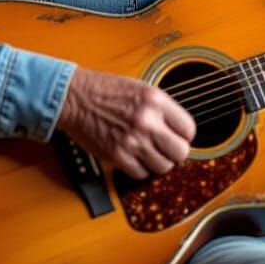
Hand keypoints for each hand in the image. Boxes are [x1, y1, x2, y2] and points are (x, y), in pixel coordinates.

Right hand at [57, 67, 196, 179]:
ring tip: (150, 154)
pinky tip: (135, 158)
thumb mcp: (142, 89)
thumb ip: (163, 109)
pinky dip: (140, 170)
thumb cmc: (107, 90)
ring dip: (158, 163)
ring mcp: (132, 140)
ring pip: (163, 167)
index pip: (188, 129)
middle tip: (168, 150)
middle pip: (180, 152)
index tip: (179, 137)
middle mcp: (147, 121)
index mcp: (156, 101)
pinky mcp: (117, 155)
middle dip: (176, 153)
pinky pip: (140, 174)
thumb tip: (180, 131)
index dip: (185, 136)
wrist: (76, 97)